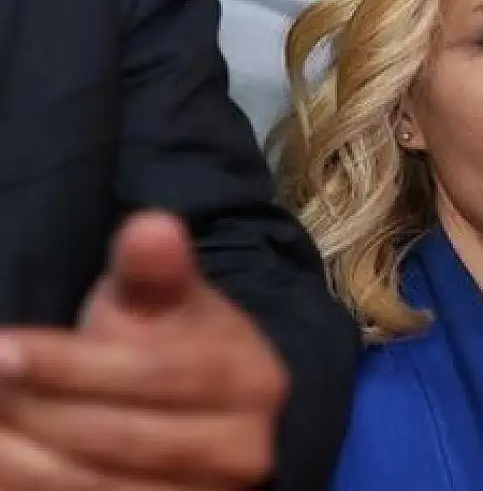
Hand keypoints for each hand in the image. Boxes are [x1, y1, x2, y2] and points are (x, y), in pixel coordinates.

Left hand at [0, 212, 287, 489]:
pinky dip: (33, 489)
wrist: (208, 414)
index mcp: (250, 381)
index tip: (1, 349)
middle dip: (35, 413)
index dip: (72, 364)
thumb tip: (153, 226)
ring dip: (21, 462)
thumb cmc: (175, 343)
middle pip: (121, 439)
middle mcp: (242, 452)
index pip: (153, 374)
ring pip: (96, 489)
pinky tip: (2, 461)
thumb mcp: (166, 300)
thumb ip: (154, 269)